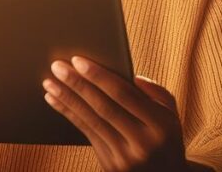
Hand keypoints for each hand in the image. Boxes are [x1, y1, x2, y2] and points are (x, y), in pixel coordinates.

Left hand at [43, 56, 186, 170]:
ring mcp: (126, 158)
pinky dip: (69, 115)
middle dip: (78, 85)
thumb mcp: (171, 113)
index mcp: (160, 125)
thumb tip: (132, 76)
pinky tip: (55, 101)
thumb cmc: (166, 137)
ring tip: (49, 82)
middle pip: (103, 107)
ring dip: (67, 100)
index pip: (124, 95)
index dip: (99, 76)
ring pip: (91, 121)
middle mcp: (143, 143)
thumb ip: (155, 92)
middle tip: (57, 66)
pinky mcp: (111, 166)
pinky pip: (87, 134)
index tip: (78, 60)